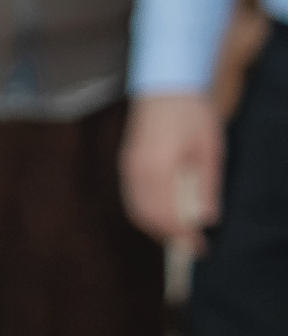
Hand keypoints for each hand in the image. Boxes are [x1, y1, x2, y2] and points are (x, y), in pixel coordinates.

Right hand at [121, 91, 222, 254]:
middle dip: (168, 236)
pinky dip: (147, 213)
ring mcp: (127, 169)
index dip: (183, 236)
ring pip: (136, 210)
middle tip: (190, 246)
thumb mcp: (210, 151)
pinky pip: (132, 199)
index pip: (166, 216)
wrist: (165, 87)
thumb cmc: (192, 116)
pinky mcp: (126, 165)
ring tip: (179, 233)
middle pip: (146, 218)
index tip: (199, 248)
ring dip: (156, 227)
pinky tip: (163, 215)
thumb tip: (207, 219)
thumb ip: (207, 186)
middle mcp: (136, 173)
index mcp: (157, 169)